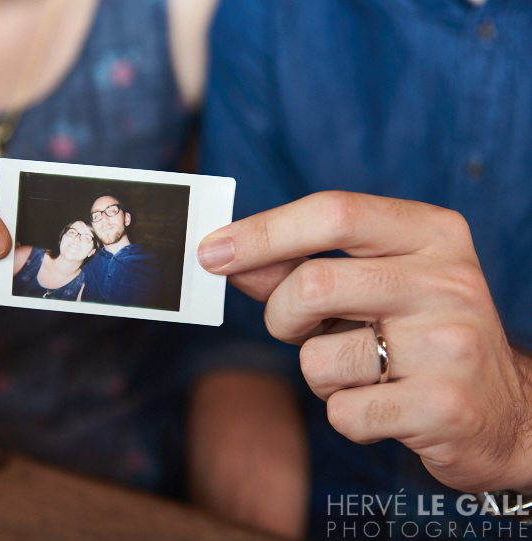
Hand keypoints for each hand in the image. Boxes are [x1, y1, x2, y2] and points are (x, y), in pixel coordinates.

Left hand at [198, 191, 531, 492]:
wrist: (508, 412)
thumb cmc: (421, 335)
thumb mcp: (375, 285)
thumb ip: (301, 267)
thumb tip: (226, 255)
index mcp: (433, 234)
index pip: (333, 212)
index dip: (261, 232)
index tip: (210, 252)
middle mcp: (448, 281)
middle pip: (312, 284)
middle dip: (282, 316)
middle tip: (297, 328)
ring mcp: (450, 345)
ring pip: (318, 357)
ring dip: (320, 373)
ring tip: (366, 371)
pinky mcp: (443, 407)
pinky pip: (341, 411)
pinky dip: (345, 413)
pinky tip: (385, 406)